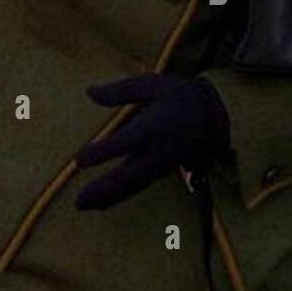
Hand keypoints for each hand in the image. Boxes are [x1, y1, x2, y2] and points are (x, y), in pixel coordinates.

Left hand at [75, 73, 230, 210]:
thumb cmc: (178, 95)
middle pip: (128, 175)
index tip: (79, 160)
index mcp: (153, 125)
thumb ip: (119, 91)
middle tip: (78, 202)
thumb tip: (89, 92)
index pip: (126, 142)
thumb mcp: (151, 84)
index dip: (103, 152)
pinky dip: (118, 197)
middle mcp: (156, 150)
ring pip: (132, 186)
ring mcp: (160, 164)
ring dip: (107, 198)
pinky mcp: (161, 171)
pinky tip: (100, 204)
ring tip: (83, 206)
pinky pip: (137, 187)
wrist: (213, 116)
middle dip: (103, 189)